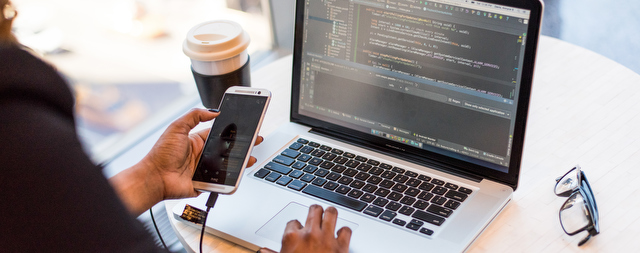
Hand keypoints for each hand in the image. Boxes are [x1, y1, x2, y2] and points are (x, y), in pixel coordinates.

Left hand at [110, 108, 262, 215]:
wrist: (154, 178)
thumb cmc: (161, 154)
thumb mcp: (176, 128)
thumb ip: (194, 116)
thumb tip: (213, 111)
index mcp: (197, 141)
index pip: (219, 134)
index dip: (232, 130)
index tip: (244, 126)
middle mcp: (202, 155)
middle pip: (227, 149)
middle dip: (242, 145)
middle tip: (255, 140)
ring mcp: (205, 170)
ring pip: (227, 165)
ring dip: (241, 161)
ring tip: (251, 157)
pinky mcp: (205, 183)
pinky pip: (221, 181)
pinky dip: (231, 178)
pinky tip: (240, 173)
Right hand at [259, 205, 351, 252]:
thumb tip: (264, 251)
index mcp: (292, 237)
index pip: (293, 222)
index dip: (296, 226)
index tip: (298, 230)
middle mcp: (309, 234)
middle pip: (314, 210)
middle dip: (315, 211)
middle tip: (316, 214)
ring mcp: (327, 238)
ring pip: (331, 213)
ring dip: (330, 214)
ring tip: (329, 215)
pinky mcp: (341, 246)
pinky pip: (346, 230)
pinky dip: (344, 232)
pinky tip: (341, 234)